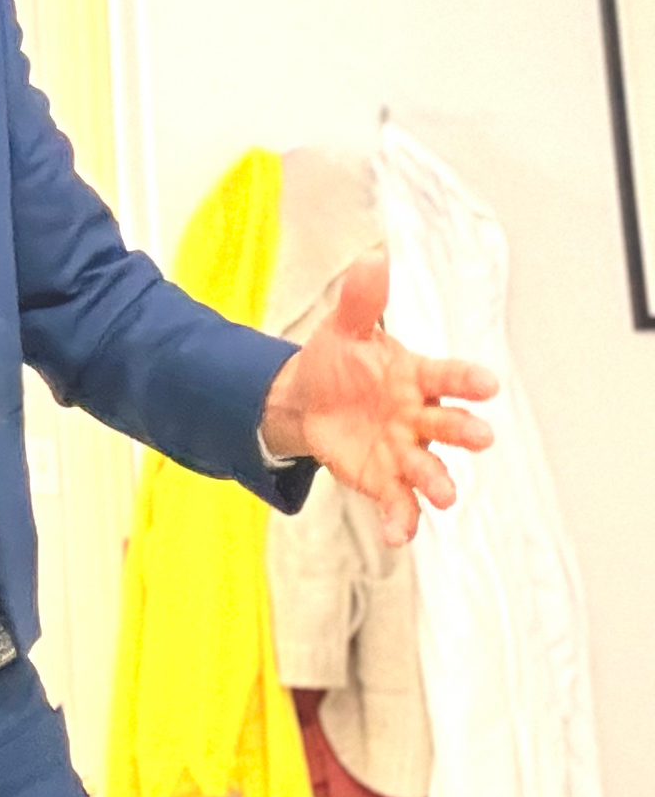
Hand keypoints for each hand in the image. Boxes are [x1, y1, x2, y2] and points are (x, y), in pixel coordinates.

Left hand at [260, 251, 496, 544]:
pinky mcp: (382, 479)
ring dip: (437, 482)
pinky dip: (400, 519)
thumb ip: (361, 300)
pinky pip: (396, 502)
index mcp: (415, 377)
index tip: (489, 383)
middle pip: (447, 425)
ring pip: (427, 468)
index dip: (466, 381)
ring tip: (446, 496)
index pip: (446, 376)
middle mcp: (417, 416)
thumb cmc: (339, 361)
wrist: (308, 399)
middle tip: (482, 438)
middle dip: (463, 431)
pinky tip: (398, 535)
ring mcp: (402, 450)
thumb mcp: (344, 327)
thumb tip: (373, 261)